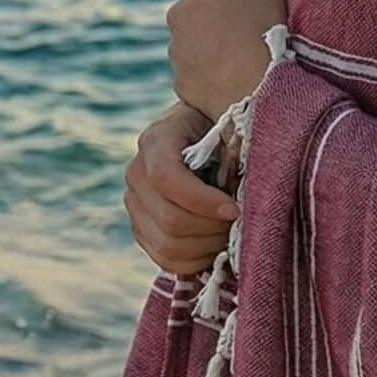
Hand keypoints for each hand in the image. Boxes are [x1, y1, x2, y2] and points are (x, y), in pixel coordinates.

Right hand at [123, 98, 241, 275]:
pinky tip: (217, 245)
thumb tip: (238, 153)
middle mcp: (136, 173)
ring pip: (167, 245)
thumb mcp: (228, 115)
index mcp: (157, 139)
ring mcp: (135, 204)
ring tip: (231, 233)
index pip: (167, 178)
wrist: (204, 136)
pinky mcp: (142, 229)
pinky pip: (166, 259)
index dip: (202, 201)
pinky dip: (197, 261)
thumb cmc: (224, 125)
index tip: (235, 209)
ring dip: (207, 247)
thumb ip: (230, 122)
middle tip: (241, 223)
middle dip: (212, 228)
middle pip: (169, 219)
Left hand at [165, 0, 289, 124]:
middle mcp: (177, 9)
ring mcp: (175, 45)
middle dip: (223, 6)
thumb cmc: (266, 33)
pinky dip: (209, 63)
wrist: (257, 93)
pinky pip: (194, 61)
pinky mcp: (178, 76)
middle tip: (253, 24)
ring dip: (214, 34)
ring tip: (244, 51)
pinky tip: (233, 72)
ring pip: (196, 30)